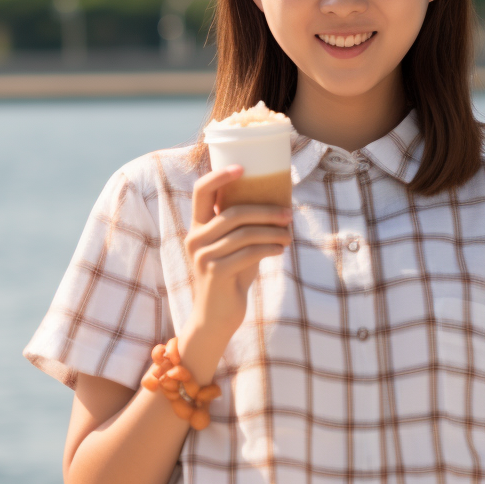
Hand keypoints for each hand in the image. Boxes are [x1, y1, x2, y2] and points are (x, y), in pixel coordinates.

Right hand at [185, 166, 292, 343]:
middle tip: (288, 214)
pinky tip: (281, 249)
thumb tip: (279, 205)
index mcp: (198, 227)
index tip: (243, 167)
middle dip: (265, 210)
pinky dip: (269, 249)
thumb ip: (245, 228)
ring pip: (245, 233)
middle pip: (233, 211)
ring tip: (289, 235)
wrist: (216, 316)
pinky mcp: (215, 272)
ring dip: (273, 232)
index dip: (220, 175)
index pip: (201, 191)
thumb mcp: (236, 248)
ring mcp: (203, 255)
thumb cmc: (231, 277)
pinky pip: (249, 253)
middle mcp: (195, 238)